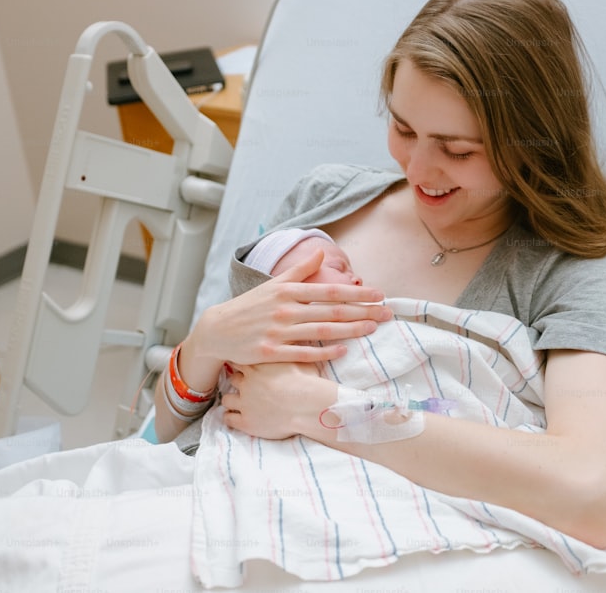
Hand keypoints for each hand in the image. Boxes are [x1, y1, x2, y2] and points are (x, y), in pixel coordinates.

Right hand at [190, 248, 391, 367]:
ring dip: (350, 330)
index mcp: (287, 291)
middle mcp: (285, 310)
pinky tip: (343, 350)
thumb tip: (320, 252)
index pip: (329, 291)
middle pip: (332, 311)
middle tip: (387, 314)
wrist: (218, 329)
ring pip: (322, 331)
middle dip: (363, 312)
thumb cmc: (250, 306)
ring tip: (372, 329)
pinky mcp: (271, 352)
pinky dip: (324, 352)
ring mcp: (278, 332)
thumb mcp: (273, 284)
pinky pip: (303, 353)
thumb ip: (299, 269)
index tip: (379, 295)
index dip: (356, 293)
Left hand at [220, 361, 337, 439]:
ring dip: (233, 400)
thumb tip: (293, 340)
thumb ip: (290, 350)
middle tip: (247, 385)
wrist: (308, 406)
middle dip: (239, 382)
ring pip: (227, 399)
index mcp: (257, 366)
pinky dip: (231, 417)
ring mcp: (245, 403)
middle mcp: (247, 383)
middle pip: (233, 379)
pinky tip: (237, 417)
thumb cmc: (307, 382)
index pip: (240, 360)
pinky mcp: (246, 422)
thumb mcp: (300, 359)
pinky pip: (229, 418)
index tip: (248, 366)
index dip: (244, 363)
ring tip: (241, 402)